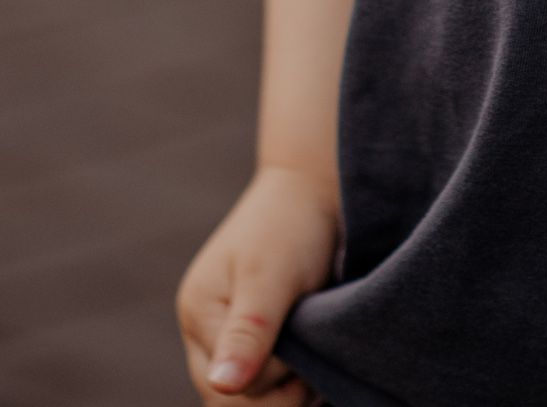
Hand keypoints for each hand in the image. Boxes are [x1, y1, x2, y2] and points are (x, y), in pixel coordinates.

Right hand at [175, 164, 340, 403]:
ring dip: (289, 389)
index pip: (226, 389)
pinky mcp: (258, 332)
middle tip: (319, 362)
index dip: (272, 383)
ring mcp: (231, 332)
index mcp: (199, 313)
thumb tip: (223, 384)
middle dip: (280, 393)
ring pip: (253, 393)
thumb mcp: (272, 276)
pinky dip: (293, 378)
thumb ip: (249, 331)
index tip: (308, 352)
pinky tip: (316, 363)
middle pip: (234, 399)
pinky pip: (266, 378)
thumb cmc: (293, 225)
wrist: (318, 187)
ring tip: (320, 358)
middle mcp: (208, 329)